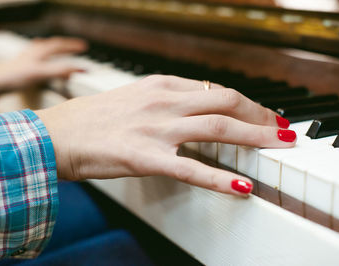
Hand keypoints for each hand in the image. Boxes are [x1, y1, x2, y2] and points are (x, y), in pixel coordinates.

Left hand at [0, 37, 86, 93]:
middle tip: (75, 47)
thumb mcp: (40, 73)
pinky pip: (33, 63)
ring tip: (56, 50)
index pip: (59, 46)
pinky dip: (40, 62)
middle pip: (50, 46)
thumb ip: (60, 71)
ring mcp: (23, 63)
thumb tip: (79, 69)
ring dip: (51, 50)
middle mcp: (31, 55)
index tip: (85, 47)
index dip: (73, 46)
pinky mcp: (17, 72)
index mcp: (38, 54)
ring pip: (40, 52)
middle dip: (64, 46)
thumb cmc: (11, 78)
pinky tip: (37, 69)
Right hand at [36, 75, 295, 196]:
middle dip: (260, 114)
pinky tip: (242, 186)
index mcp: (159, 86)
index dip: (245, 102)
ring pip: (219, 128)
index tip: (260, 113)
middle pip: (226, 102)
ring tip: (280, 146)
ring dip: (255, 136)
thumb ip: (165, 100)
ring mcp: (157, 129)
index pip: (214, 89)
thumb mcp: (133, 97)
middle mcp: (163, 102)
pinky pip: (192, 167)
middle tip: (281, 129)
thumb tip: (194, 108)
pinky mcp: (146, 158)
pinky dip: (220, 178)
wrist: (57, 134)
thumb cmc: (91, 118)